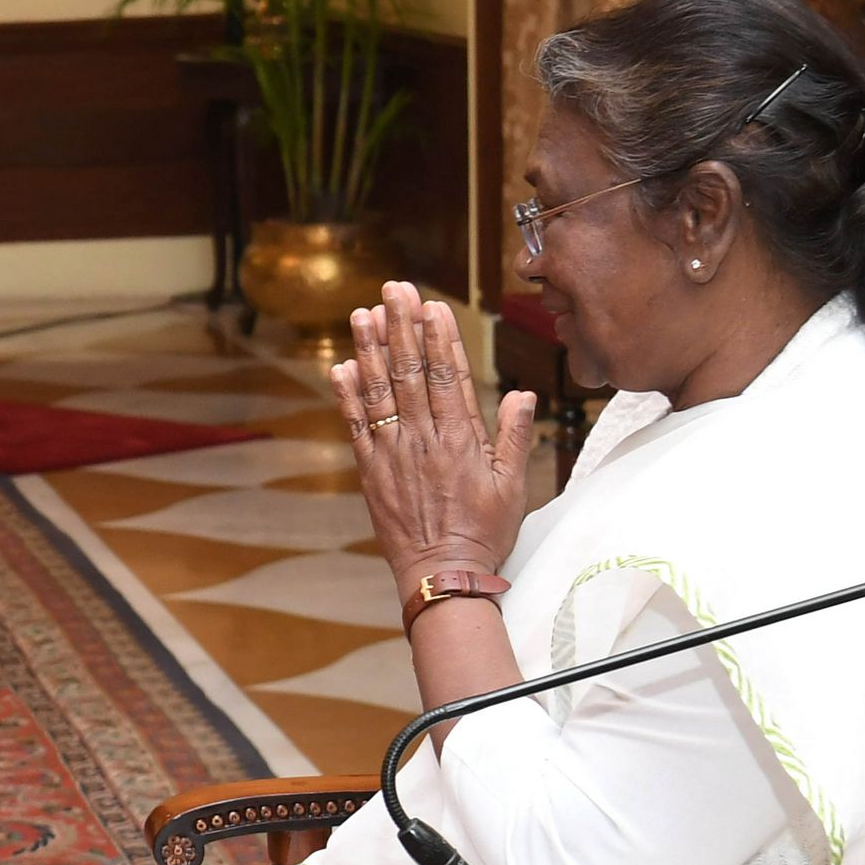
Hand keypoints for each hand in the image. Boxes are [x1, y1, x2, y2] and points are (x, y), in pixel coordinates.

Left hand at [330, 281, 535, 602]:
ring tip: (363, 314)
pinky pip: (356, 426)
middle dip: (401, 326)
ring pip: (379, 391)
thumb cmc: (483, 532)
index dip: (439, 337)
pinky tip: (341, 367)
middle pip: (411, 372)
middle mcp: (423, 439)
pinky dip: (347, 396)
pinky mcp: (371, 471)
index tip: (431, 305)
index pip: (449, 375)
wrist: (442, 575)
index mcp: (460, 438)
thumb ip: (514, 436)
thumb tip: (523, 393)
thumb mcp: (513, 485)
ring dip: (369, 350)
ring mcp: (393, 453)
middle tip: (393, 289)